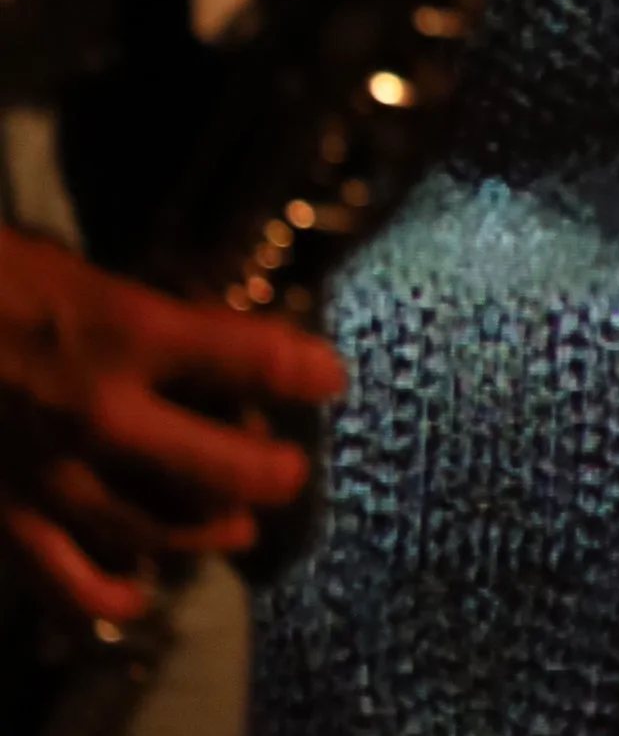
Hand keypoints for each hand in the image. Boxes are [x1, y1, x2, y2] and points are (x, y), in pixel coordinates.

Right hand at [0, 227, 344, 628]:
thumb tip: (225, 337)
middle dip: (271, 474)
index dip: (305, 370)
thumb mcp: (95, 276)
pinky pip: (69, 582)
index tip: (330, 379)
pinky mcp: (8, 517)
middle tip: (291, 473)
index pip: (251, 356)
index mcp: (131, 333)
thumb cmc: (8, 281)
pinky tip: (141, 592)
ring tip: (237, 529)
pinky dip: (111, 598)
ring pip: (156, 529)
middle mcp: (103, 412)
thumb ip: (161, 315)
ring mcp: (54, 475)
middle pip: (221, 467)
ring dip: (207, 534)